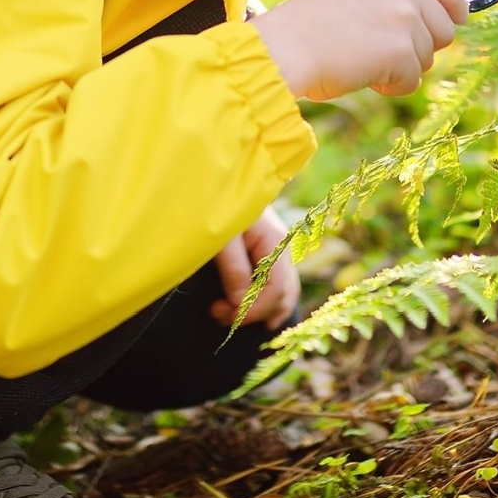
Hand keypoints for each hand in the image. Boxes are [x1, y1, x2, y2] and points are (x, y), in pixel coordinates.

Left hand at [213, 207, 298, 330]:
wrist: (213, 177)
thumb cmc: (214, 201)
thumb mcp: (220, 234)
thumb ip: (233, 268)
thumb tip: (241, 302)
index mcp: (273, 240)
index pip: (277, 286)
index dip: (255, 308)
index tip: (227, 316)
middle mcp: (281, 248)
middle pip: (283, 294)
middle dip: (253, 313)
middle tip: (219, 316)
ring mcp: (277, 251)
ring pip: (284, 293)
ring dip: (258, 311)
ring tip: (227, 319)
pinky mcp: (266, 253)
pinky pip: (276, 285)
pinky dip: (265, 304)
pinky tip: (251, 316)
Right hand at [249, 0, 468, 99]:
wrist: (286, 46)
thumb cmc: (314, 22)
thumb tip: (446, 17)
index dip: (455, 11)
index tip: (453, 23)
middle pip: (445, 29)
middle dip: (420, 46)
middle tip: (379, 48)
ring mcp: (405, 16)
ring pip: (428, 57)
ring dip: (401, 66)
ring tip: (363, 57)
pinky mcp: (401, 50)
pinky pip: (413, 80)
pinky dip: (391, 85)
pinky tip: (362, 73)